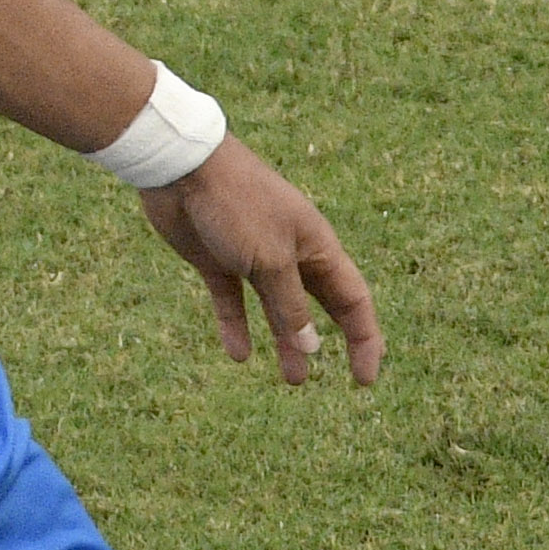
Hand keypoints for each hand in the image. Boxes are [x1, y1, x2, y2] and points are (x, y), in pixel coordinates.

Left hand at [139, 138, 382, 384]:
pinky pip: (233, 302)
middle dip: (334, 340)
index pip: (353, 299)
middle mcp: (291, 253)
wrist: (182, 168)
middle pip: (321, 304)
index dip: (365, 339)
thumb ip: (291, 306)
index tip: (365, 380)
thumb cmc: (237, 205)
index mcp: (317, 247)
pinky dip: (237, 326)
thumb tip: (311, 346)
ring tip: (292, 379)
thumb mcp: (270, 261)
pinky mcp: (217, 260)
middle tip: (345, 381)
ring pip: (276, 309)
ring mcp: (253, 256)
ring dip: (286, 342)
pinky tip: (238, 354)